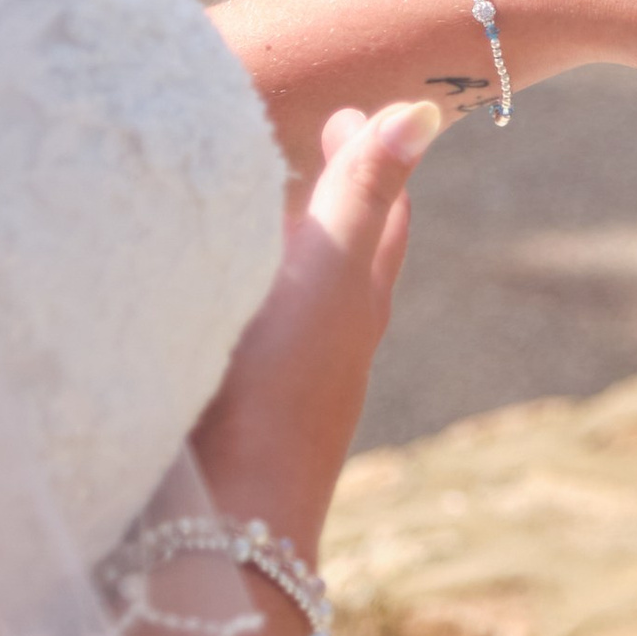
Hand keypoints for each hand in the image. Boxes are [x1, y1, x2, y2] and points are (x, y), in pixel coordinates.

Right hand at [194, 101, 438, 555]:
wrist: (226, 522)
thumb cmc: (275, 387)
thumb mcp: (322, 273)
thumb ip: (362, 194)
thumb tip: (425, 112)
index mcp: (354, 301)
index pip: (379, 216)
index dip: (369, 159)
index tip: (350, 113)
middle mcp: (331, 343)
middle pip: (346, 256)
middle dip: (335, 198)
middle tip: (317, 145)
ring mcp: (287, 384)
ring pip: (301, 300)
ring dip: (287, 250)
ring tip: (257, 212)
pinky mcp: (240, 415)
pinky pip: (253, 334)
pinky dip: (246, 297)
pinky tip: (211, 304)